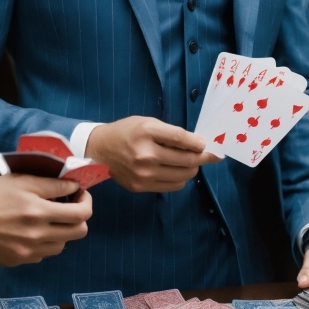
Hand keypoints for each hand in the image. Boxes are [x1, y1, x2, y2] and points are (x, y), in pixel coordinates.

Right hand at [0, 175, 91, 266]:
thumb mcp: (22, 181)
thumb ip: (52, 184)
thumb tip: (75, 187)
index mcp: (39, 213)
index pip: (81, 214)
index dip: (86, 201)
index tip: (79, 194)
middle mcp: (37, 236)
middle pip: (79, 232)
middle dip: (79, 217)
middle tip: (70, 205)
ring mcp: (28, 252)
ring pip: (62, 244)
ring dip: (62, 230)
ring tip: (49, 217)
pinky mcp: (19, 260)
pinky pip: (43, 253)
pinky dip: (45, 241)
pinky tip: (33, 229)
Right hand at [85, 116, 219, 192]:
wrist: (101, 149)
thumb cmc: (127, 131)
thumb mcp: (147, 122)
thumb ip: (171, 132)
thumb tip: (197, 144)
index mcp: (146, 132)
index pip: (180, 139)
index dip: (198, 143)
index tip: (207, 145)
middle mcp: (145, 154)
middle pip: (186, 160)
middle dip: (201, 157)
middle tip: (208, 155)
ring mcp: (143, 173)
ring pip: (183, 175)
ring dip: (192, 169)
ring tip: (191, 162)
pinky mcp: (141, 186)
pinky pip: (173, 186)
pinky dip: (180, 179)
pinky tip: (177, 171)